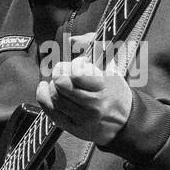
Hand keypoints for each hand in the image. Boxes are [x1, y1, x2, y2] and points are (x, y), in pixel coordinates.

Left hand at [35, 32, 132, 146]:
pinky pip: (50, 111)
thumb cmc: (115, 89)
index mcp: (104, 86)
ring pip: (55, 97)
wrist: (125, 120)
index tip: (77, 65)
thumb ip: (92, 45)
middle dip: (59, 74)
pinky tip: (46, 89)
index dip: (73, 65)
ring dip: (53, 86)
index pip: (76, 73)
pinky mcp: (74, 128)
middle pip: (61, 85)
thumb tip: (72, 40)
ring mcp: (83, 118)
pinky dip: (43, 97)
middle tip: (63, 71)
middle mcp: (94, 105)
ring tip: (58, 82)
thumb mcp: (110, 64)